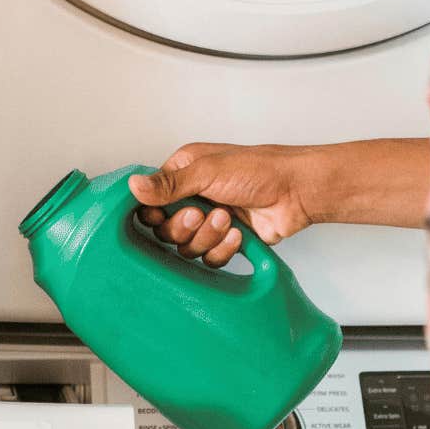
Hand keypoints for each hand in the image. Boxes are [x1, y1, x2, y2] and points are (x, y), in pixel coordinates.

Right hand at [128, 144, 321, 268]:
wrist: (296, 192)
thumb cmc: (258, 170)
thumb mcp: (208, 171)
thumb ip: (168, 184)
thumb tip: (132, 186)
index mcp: (183, 173)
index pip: (150, 201)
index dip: (152, 213)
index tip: (158, 215)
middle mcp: (193, 197)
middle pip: (165, 229)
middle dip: (183, 226)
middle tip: (200, 214)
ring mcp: (210, 221)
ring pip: (187, 247)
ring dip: (207, 236)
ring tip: (228, 219)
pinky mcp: (226, 241)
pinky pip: (210, 258)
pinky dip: (223, 249)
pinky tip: (239, 234)